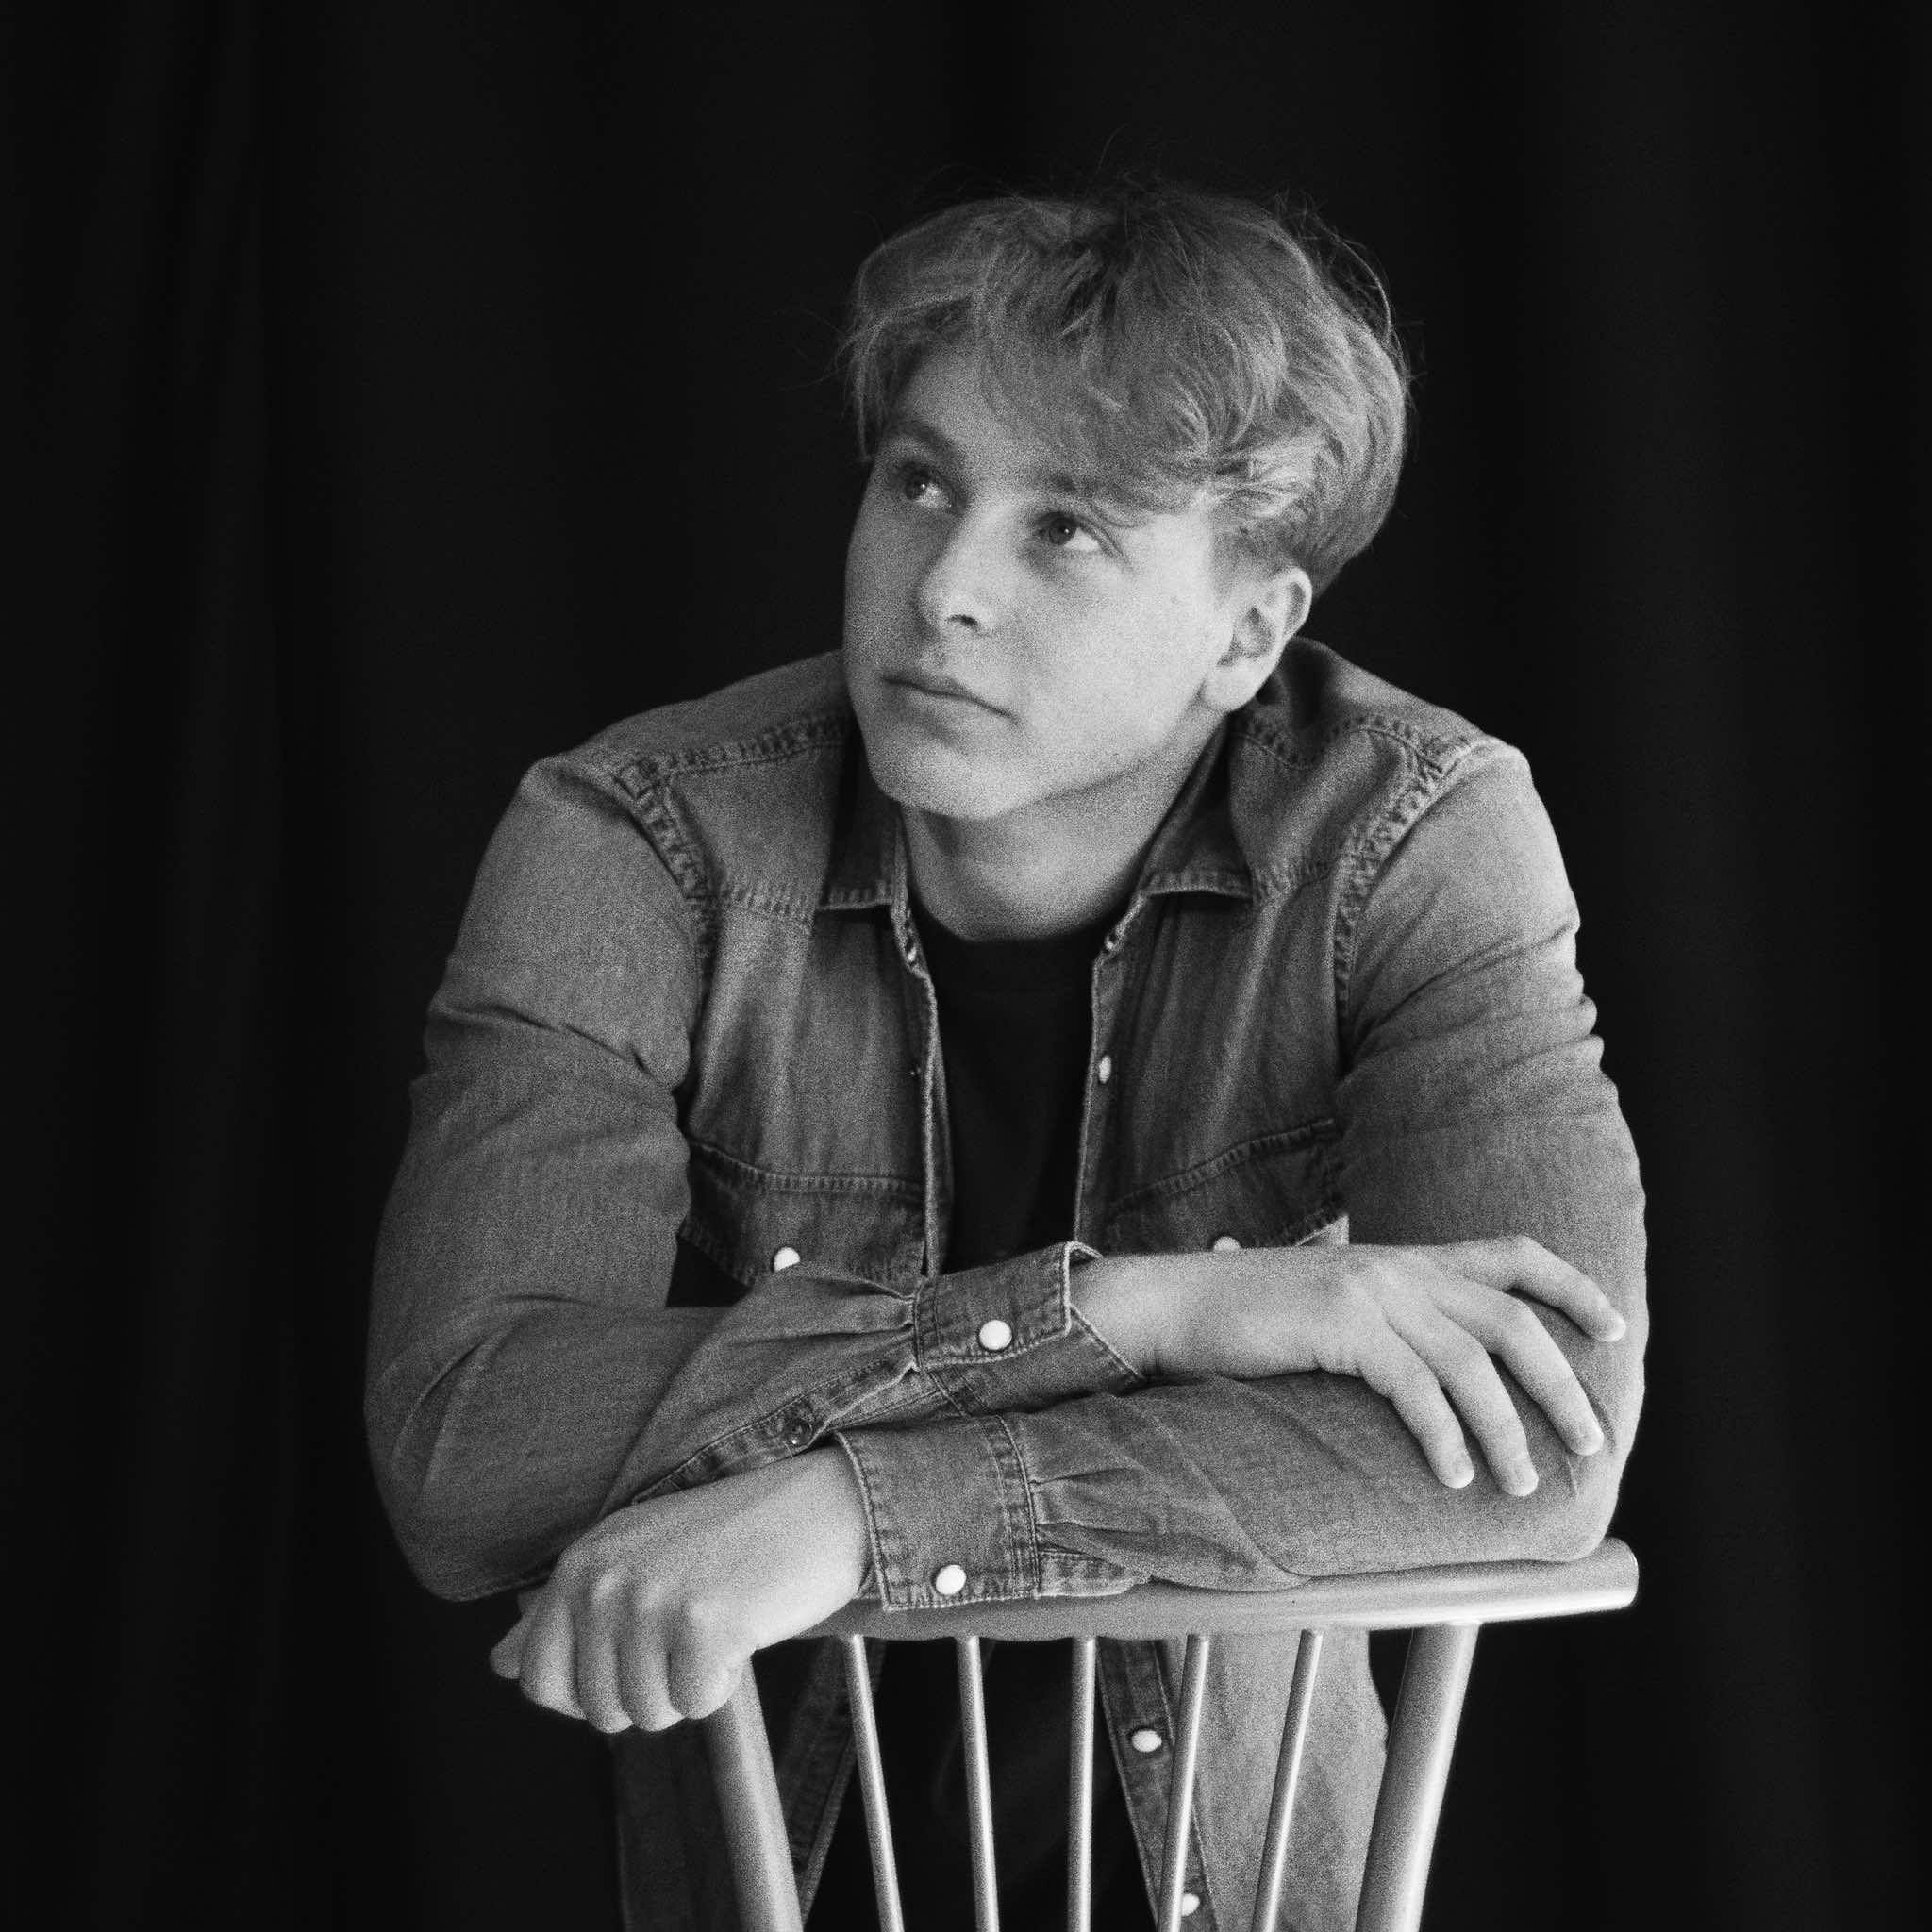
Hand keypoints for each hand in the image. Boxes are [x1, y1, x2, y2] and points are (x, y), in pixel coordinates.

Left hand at [489, 1448, 868, 1730]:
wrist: (820, 1505)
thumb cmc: (730, 1540)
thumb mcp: (632, 1559)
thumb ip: (562, 1614)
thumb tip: (499, 1666)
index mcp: (580, 1562)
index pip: (540, 1681)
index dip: (592, 1691)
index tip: (639, 1655)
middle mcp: (604, 1578)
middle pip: (599, 1708)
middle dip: (652, 1688)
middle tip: (691, 1625)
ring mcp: (651, 1598)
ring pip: (649, 1713)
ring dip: (691, 1684)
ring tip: (718, 1620)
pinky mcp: (702, 1623)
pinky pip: (697, 1704)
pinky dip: (726, 1681)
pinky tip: (743, 1626)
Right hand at [1074, 1237, 1625, 1496]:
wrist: (1171, 1304)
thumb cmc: (1243, 1319)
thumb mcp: (1328, 1305)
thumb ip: (1379, 1320)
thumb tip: (1421, 1372)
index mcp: (1401, 1258)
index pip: (1511, 1252)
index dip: (1570, 1286)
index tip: (1613, 1327)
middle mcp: (1396, 1265)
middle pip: (1509, 1318)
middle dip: (1561, 1381)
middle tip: (1590, 1439)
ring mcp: (1368, 1290)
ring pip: (1470, 1361)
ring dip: (1507, 1430)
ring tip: (1524, 1483)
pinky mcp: (1339, 1322)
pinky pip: (1414, 1385)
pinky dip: (1443, 1435)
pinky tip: (1453, 1475)